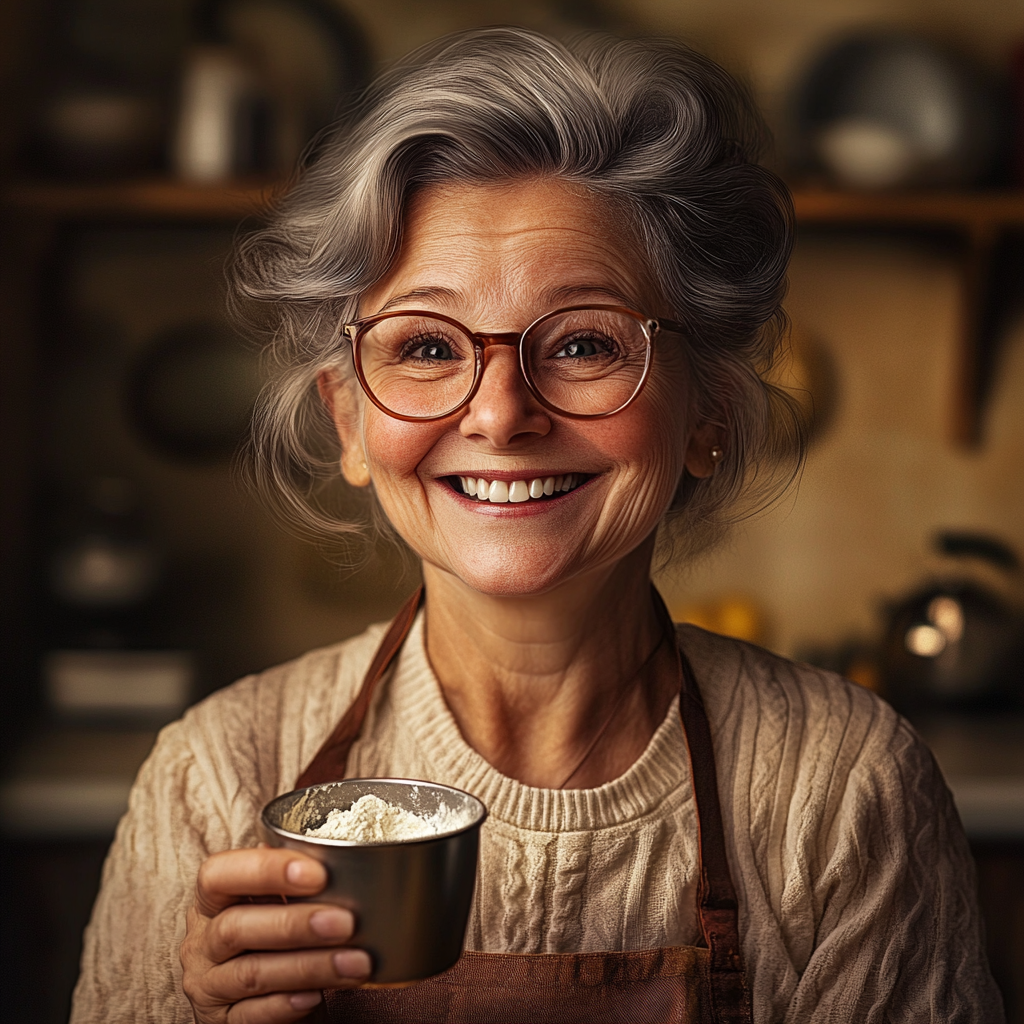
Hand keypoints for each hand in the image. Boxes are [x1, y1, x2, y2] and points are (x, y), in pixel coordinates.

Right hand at [181, 846, 371, 1022]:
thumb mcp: (271, 903)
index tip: (319, 873)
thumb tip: (331, 853)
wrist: (261, 998)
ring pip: (252, 974)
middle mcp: (202, 943)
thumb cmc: (270, 936)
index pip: (218, 875)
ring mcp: (208, 986)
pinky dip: (287, 1005)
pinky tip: (317, 994)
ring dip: (309, 966)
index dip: (265, 870)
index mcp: (211, 902)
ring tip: (354, 961)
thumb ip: (287, 881)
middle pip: (236, 927)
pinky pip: (251, 1016)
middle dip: (295, 924)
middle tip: (346, 922)